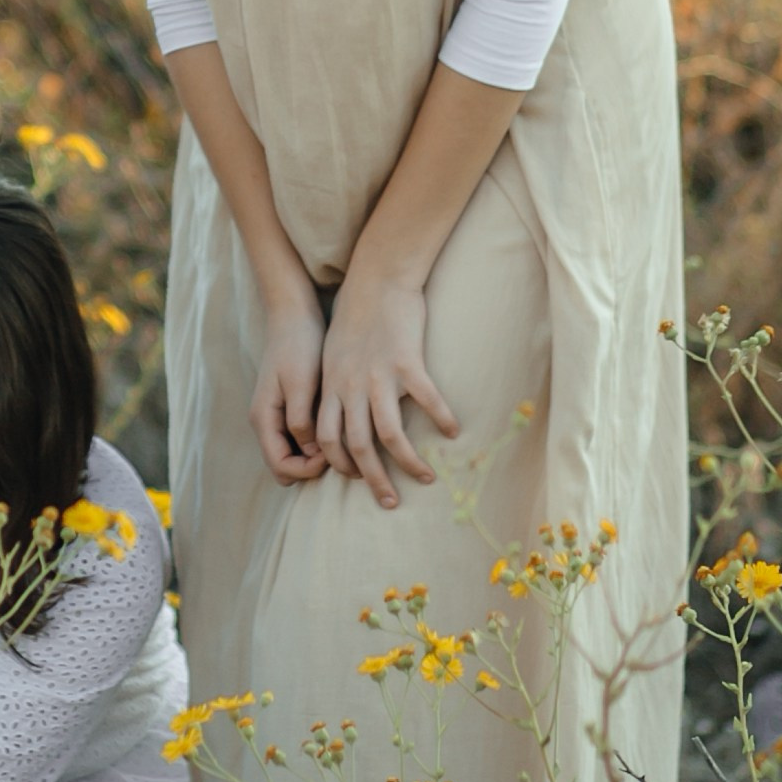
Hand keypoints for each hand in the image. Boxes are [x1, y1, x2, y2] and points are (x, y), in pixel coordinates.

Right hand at [249, 281, 329, 481]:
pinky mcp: (292, 407)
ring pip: (297, 454)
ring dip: (318, 455)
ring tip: (346, 441)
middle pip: (287, 466)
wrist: (294, 315)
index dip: (307, 469)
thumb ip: (302, 420)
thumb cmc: (297, 345)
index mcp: (264, 418)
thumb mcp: (300, 382)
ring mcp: (278, 416)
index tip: (332, 454)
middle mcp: (268, 422)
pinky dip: (320, 440)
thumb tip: (314, 453)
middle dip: (312, 467)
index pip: (281, 467)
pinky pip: (304, 438)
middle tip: (342, 450)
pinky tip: (342, 427)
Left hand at [314, 266, 458, 509]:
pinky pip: (426, 400)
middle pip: (357, 447)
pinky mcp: (407, 362)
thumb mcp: (333, 355)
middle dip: (373, 481)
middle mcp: (351, 386)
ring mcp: (379, 375)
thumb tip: (343, 416)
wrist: (376, 279)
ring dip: (407, 462)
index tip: (358, 480)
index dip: (341, 465)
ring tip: (425, 479)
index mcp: (332, 386)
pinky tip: (453, 432)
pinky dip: (440, 418)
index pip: (328, 440)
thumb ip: (337, 387)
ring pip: (389, 434)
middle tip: (390, 502)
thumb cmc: (356, 317)